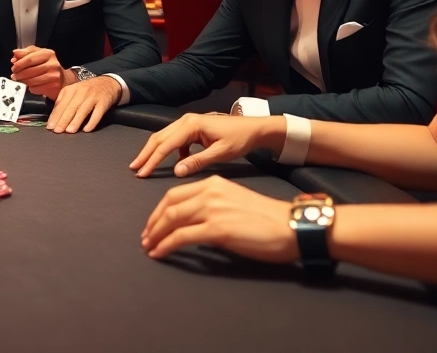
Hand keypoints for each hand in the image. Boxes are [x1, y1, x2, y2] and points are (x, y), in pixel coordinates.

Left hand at [10, 46, 68, 98]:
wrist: (64, 80)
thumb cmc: (48, 66)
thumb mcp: (39, 55)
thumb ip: (26, 53)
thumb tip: (15, 53)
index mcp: (48, 54)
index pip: (29, 58)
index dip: (19, 64)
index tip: (13, 68)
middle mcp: (52, 64)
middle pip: (29, 70)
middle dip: (19, 74)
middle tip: (14, 76)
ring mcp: (54, 76)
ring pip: (31, 80)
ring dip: (23, 81)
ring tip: (21, 80)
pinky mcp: (53, 86)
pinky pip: (35, 88)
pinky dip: (31, 88)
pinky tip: (32, 85)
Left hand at [47, 76, 121, 133]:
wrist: (107, 83)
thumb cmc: (87, 90)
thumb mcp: (73, 91)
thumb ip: (63, 101)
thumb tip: (53, 116)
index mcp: (71, 90)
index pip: (61, 105)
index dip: (55, 116)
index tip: (50, 126)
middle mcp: (81, 92)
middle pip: (70, 108)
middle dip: (63, 120)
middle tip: (57, 131)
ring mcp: (93, 97)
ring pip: (83, 110)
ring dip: (75, 121)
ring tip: (69, 131)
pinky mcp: (103, 102)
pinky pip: (97, 113)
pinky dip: (92, 122)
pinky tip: (86, 129)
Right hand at [129, 113, 285, 177]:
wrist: (254, 128)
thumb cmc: (240, 139)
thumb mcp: (221, 153)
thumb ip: (198, 161)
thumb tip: (176, 171)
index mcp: (192, 125)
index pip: (166, 144)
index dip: (152, 160)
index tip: (141, 173)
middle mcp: (186, 120)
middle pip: (159, 137)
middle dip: (145, 154)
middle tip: (134, 169)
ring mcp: (188, 123)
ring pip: (164, 137)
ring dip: (153, 151)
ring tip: (143, 166)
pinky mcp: (192, 128)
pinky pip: (174, 139)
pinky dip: (168, 150)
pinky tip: (171, 163)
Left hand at [140, 176, 296, 262]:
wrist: (291, 226)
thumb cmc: (268, 219)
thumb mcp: (234, 202)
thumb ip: (213, 206)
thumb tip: (194, 223)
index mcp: (213, 184)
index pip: (175, 194)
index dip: (159, 210)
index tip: (153, 224)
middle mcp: (209, 192)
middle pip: (169, 205)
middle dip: (153, 222)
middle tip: (146, 237)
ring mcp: (212, 210)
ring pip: (172, 220)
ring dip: (156, 235)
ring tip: (149, 247)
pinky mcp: (217, 229)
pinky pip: (182, 237)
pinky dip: (166, 246)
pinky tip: (160, 253)